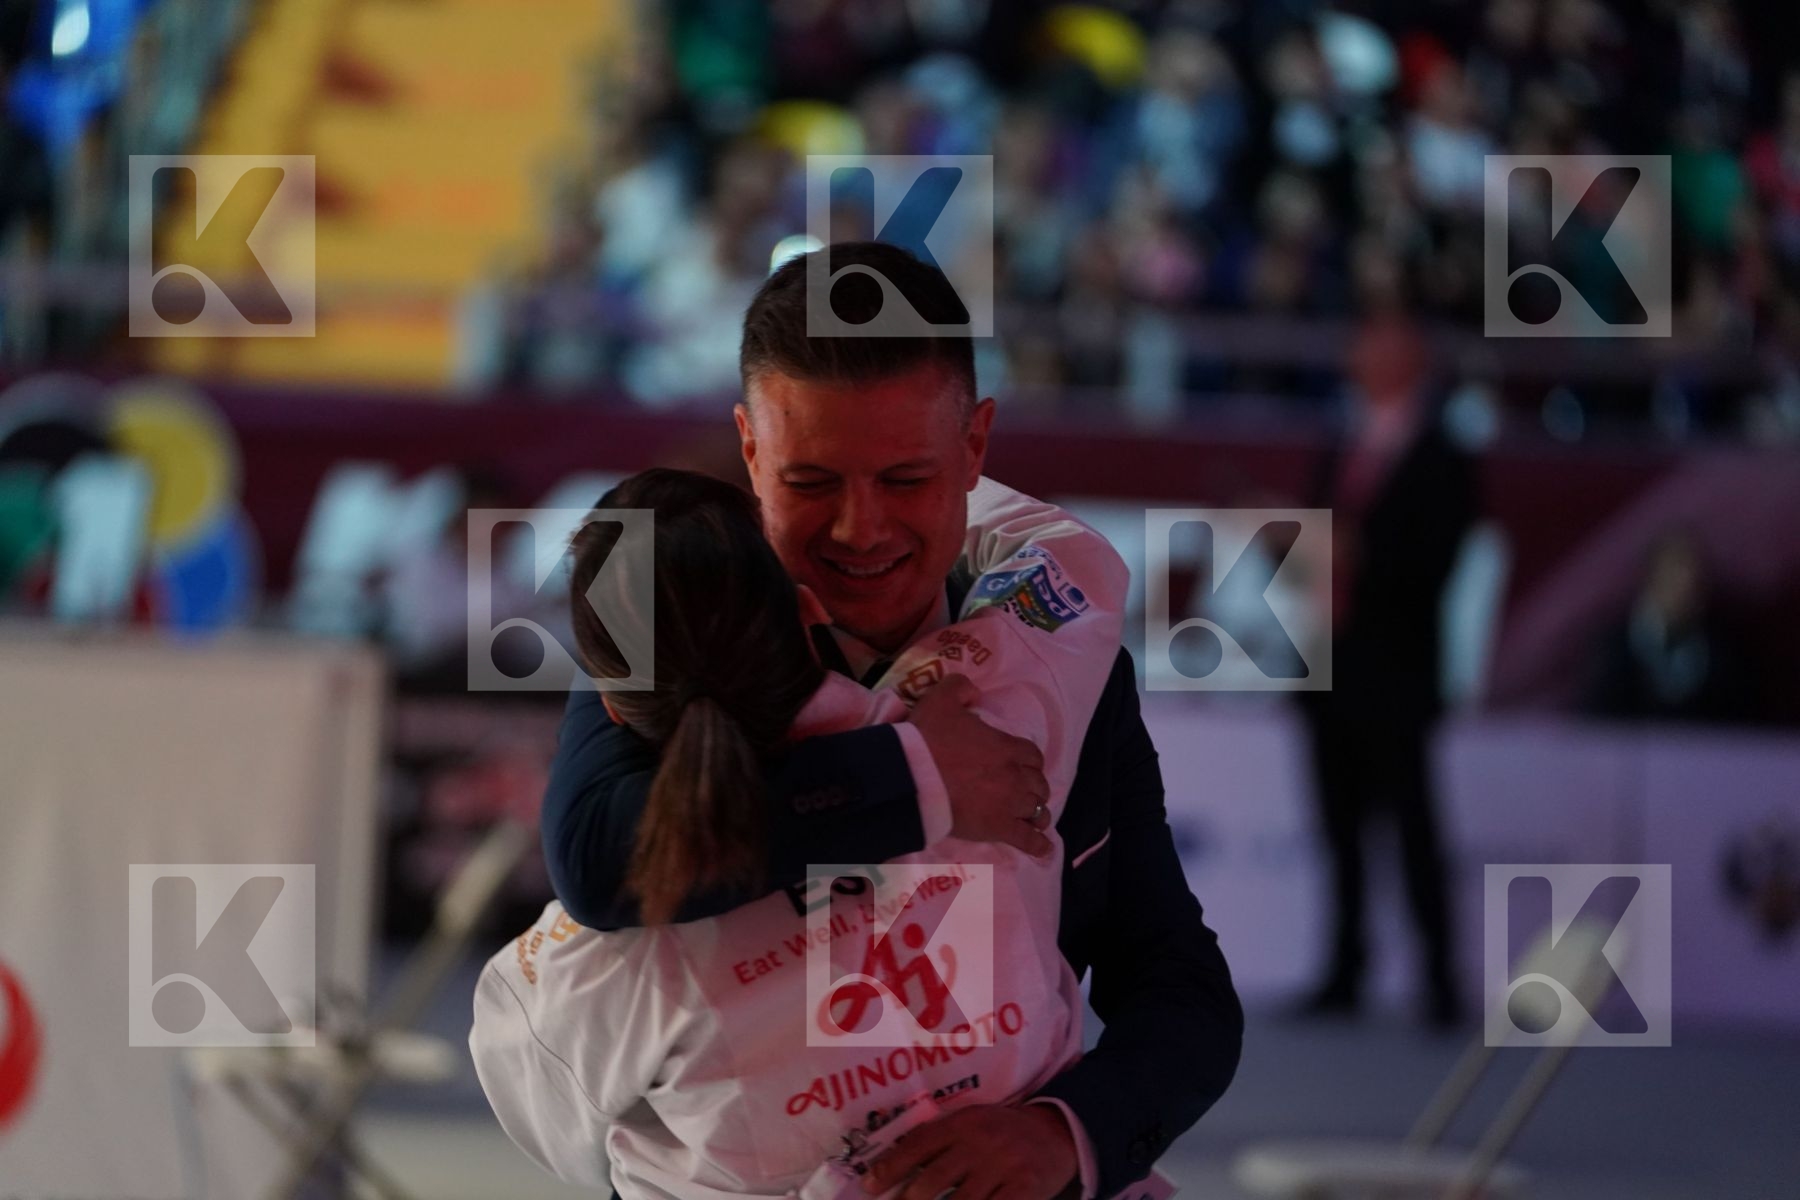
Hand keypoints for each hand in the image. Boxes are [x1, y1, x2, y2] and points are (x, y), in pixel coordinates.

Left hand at [862, 1102, 1078, 1199]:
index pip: (919, 1144)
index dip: (890, 1167)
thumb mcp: (972, 1122)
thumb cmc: (1002, 1131)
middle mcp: (982, 1141)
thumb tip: (897, 1169)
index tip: (869, 1186)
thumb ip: (940, 1139)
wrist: (1056, 1132)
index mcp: (964, 1122)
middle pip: (934, 1179)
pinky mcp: (1026, 1188)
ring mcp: (1005, 1166)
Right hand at [907, 675, 1051, 857]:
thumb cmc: (929, 738)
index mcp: (1006, 746)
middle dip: (1035, 786)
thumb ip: (959, 687)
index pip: (1032, 755)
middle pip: (1038, 783)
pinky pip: (1027, 839)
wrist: (914, 776)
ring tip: (1035, 818)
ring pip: (1037, 810)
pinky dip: (1038, 845)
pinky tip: (1043, 848)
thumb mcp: (941, 698)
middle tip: (1024, 791)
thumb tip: (973, 692)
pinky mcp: (998, 828)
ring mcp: (1009, 804)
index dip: (1028, 760)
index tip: (1022, 764)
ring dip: (1038, 812)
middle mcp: (1015, 775)